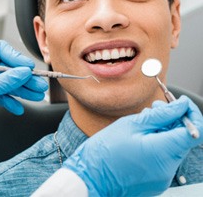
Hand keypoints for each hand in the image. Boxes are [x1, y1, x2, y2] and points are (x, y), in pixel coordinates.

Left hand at [0, 40, 47, 114]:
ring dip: (23, 91)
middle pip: (9, 69)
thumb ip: (5, 81)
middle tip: (40, 85)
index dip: (17, 57)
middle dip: (26, 79)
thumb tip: (25, 72)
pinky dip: (10, 102)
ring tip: (37, 96)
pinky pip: (0, 96)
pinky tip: (18, 108)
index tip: (29, 68)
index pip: (2, 49)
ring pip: (7, 83)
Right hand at [63, 96, 202, 195]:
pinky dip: (159, 142)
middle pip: (184, 138)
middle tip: (156, 107)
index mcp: (163, 153)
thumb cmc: (105, 151)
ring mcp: (163, 177)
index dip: (192, 113)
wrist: (90, 178)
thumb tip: (181, 105)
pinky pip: (165, 156)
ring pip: (174, 146)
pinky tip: (143, 135)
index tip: (181, 102)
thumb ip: (162, 114)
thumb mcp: (133, 124)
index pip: (196, 131)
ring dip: (165, 129)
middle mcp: (168, 169)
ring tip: (146, 120)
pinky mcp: (156, 180)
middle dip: (174, 118)